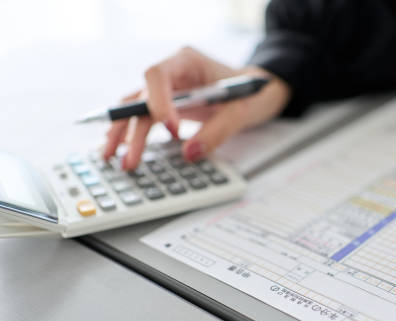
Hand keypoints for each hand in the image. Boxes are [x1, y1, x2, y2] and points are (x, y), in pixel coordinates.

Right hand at [104, 46, 290, 169]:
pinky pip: (144, 117)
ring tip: (112, 157)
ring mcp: (167, 90)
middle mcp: (171, 72)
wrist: (256, 91)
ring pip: (136, 109)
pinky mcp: (168, 106)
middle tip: (128, 158)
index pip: (158, 75)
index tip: (172, 129)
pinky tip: (123, 150)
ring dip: (124, 133)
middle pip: (141, 97)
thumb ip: (217, 131)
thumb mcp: (241, 111)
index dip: (158, 102)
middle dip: (132, 128)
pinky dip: (133, 133)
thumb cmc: (249, 93)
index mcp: (187, 61)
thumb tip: (189, 153)